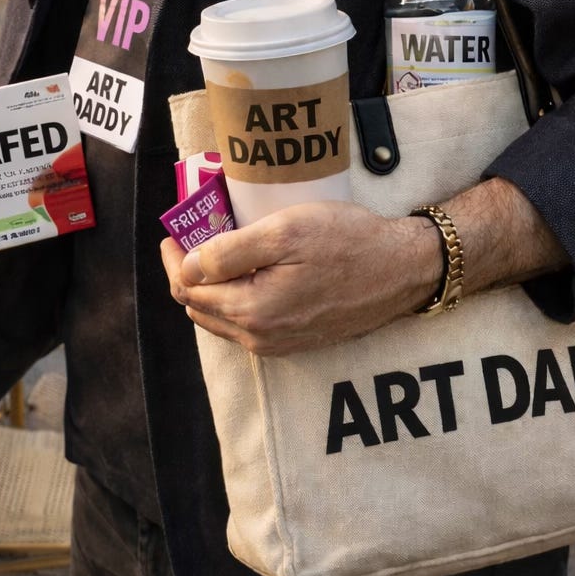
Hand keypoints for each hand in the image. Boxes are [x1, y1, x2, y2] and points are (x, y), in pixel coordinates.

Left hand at [160, 202, 438, 356]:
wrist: (400, 269)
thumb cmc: (346, 242)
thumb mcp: (284, 232)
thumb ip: (229, 252)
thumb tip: (186, 267)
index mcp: (252, 311)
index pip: (188, 289)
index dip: (174, 258)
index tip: (174, 231)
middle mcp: (260, 337)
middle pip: (200, 307)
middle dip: (188, 272)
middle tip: (194, 235)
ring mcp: (278, 344)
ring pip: (222, 317)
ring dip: (210, 286)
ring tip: (217, 248)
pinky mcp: (295, 341)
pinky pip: (247, 323)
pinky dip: (234, 298)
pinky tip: (247, 270)